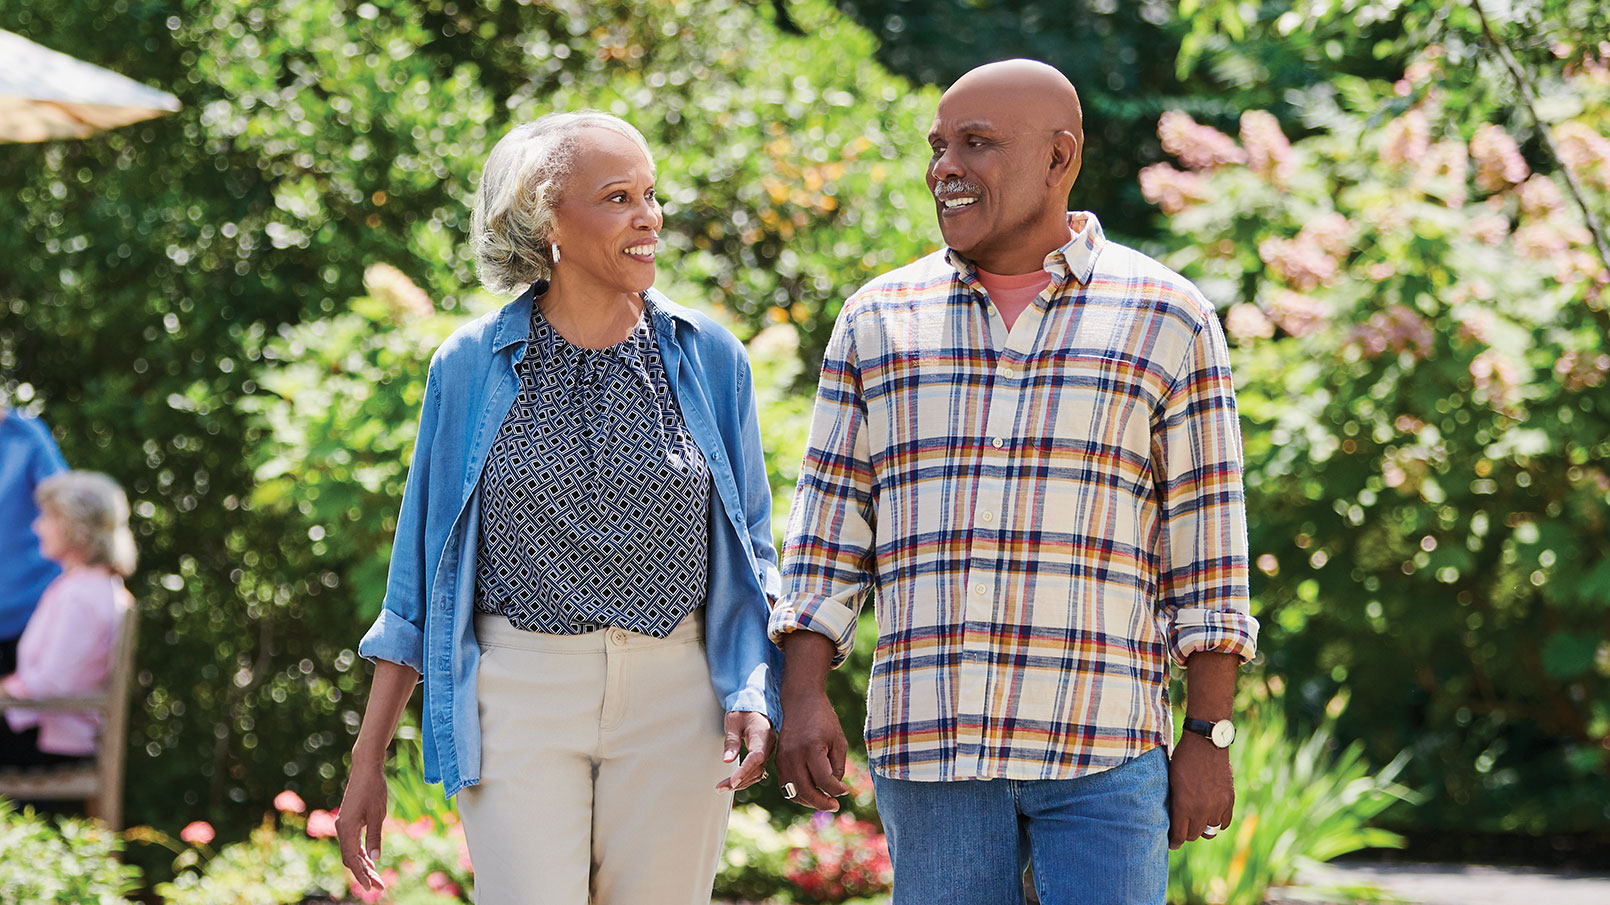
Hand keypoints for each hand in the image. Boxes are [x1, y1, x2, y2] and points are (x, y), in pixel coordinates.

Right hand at [335, 762, 388, 890]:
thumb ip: (375, 836)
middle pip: (351, 858)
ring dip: (364, 865)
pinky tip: (370, 860)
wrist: (366, 768)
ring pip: (352, 852)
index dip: (361, 875)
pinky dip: (362, 853)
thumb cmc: (373, 789)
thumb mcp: (378, 814)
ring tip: (377, 878)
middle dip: (364, 873)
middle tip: (379, 887)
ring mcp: (344, 825)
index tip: (370, 887)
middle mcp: (341, 828)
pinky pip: (353, 843)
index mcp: (346, 829)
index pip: (351, 859)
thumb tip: (375, 859)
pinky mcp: (349, 821)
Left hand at [717, 710, 775, 791]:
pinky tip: (734, 783)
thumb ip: (731, 741)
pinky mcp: (764, 755)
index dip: (745, 770)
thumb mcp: (733, 722)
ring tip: (723, 788)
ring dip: (741, 782)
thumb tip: (727, 760)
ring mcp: (767, 751)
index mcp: (762, 734)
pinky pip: (757, 770)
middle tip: (720, 788)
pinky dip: (746, 778)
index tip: (732, 781)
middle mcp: (768, 745)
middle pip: (757, 768)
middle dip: (739, 781)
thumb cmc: (742, 712)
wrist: (753, 706)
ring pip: (757, 773)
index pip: (756, 757)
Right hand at [775, 685, 848, 810]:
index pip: (824, 780)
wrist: (801, 702)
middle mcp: (794, 756)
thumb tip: (834, 789)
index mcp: (812, 748)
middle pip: (806, 791)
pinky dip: (798, 793)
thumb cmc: (824, 720)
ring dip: (809, 801)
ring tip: (823, 801)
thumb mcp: (839, 741)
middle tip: (835, 806)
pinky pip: (786, 785)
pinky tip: (811, 793)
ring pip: (794, 792)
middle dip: (822, 803)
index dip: (837, 790)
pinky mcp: (778, 760)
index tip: (846, 790)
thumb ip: (837, 766)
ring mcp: (783, 759)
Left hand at [1167, 733, 1234, 848]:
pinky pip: (1224, 823)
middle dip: (1186, 834)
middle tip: (1182, 829)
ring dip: (1202, 828)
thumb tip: (1171, 818)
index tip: (1172, 843)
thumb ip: (1173, 802)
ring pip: (1209, 831)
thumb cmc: (1183, 759)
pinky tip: (1211, 816)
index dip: (1174, 841)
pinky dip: (1217, 821)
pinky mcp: (1229, 801)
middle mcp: (1201, 810)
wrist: (1205, 743)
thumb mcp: (1170, 781)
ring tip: (1197, 821)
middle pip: (1193, 835)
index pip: (1179, 836)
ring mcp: (1217, 806)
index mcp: (1183, 806)